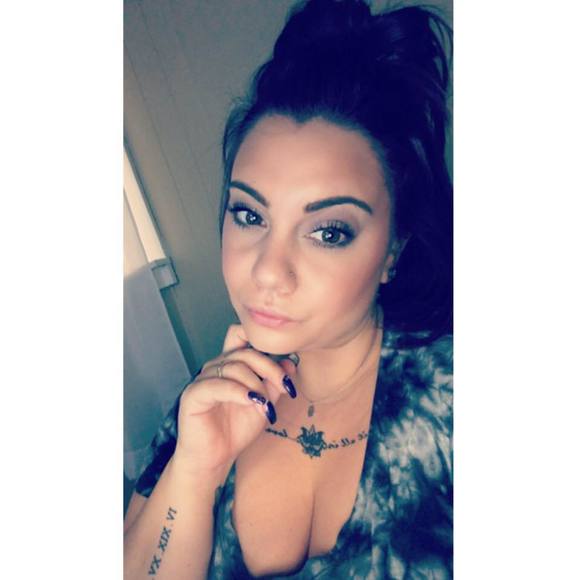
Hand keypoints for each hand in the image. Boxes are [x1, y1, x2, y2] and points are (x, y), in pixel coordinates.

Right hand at [172, 324, 297, 475]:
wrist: (214, 459)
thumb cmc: (236, 430)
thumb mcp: (263, 404)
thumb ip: (274, 383)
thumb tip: (290, 363)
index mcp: (231, 365)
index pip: (240, 335)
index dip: (261, 341)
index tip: (285, 363)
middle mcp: (215, 367)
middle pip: (245, 353)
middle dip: (270, 368)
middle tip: (285, 387)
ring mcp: (203, 379)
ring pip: (234, 367)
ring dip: (256, 384)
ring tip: (266, 404)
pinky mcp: (193, 394)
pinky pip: (217, 385)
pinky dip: (238, 391)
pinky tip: (251, 401)